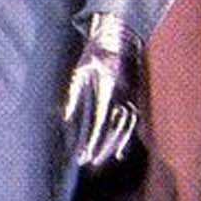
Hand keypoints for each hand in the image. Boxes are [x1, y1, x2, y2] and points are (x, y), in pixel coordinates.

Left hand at [63, 12, 140, 167]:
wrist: (120, 37)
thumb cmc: (94, 54)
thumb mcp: (79, 72)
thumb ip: (73, 97)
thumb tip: (66, 120)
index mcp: (106, 89)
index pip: (99, 121)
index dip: (92, 140)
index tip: (83, 155)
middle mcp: (121, 96)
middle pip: (113, 129)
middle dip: (100, 148)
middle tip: (88, 162)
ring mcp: (130, 97)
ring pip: (125, 128)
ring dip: (113, 146)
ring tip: (100, 160)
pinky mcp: (134, 98)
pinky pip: (132, 123)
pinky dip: (126, 139)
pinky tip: (119, 152)